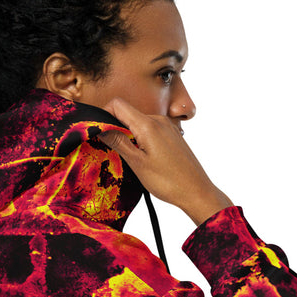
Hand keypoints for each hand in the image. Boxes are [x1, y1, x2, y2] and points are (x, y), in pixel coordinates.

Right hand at [99, 98, 233, 226]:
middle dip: (116, 128)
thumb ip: (118, 142)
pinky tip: (145, 159)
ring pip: (139, 123)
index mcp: (148, 124)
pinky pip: (151, 130)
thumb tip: (100, 127)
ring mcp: (167, 127)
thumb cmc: (168, 181)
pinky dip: (142, 140)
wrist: (197, 192)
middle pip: (128, 113)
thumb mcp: (137, 163)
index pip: (118, 104)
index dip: (104, 114)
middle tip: (113, 151)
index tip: (99, 132)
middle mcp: (159, 120)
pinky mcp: (172, 135)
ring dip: (130, 136)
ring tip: (132, 159)